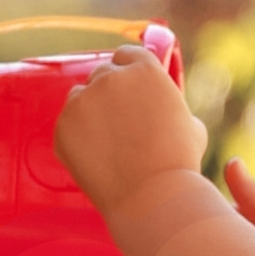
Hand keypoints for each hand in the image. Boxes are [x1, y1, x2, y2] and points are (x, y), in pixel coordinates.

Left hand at [53, 44, 207, 216]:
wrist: (152, 199)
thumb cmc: (177, 167)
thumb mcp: (190, 124)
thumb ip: (170, 105)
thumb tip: (164, 106)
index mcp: (144, 69)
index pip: (126, 56)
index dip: (127, 74)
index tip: (127, 91)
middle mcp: (110, 77)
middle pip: (102, 75)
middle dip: (108, 96)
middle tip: (118, 127)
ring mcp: (83, 100)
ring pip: (80, 98)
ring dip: (90, 114)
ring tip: (107, 147)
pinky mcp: (64, 126)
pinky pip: (67, 126)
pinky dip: (76, 140)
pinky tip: (96, 160)